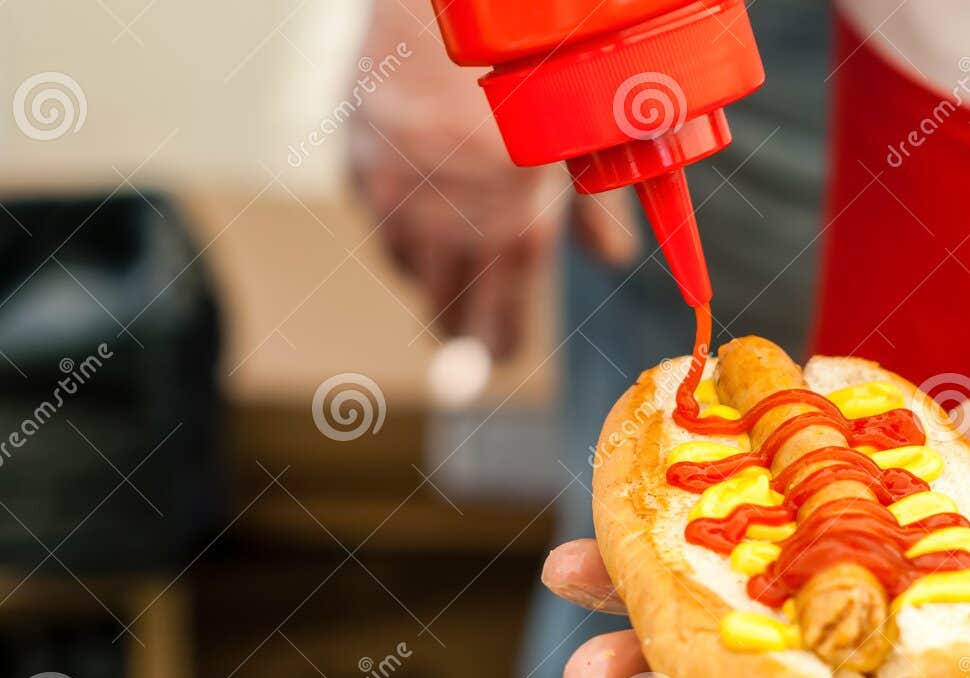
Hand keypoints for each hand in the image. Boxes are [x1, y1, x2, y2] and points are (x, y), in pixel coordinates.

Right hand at [348, 1, 637, 356]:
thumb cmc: (525, 75)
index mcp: (517, 233)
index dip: (504, 345)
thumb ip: (596, 209)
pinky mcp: (357, 174)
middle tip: (471, 341)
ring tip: (450, 272)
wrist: (437, 10)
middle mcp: (452, 231)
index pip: (504, 326)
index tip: (504, 352)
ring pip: (411, 274)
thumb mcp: (578, 142)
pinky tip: (418, 219)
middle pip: (450, 317)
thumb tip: (612, 256)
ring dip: (431, 279)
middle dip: (463, 332)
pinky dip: (400, 234)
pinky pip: (379, 228)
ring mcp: (396, 205)